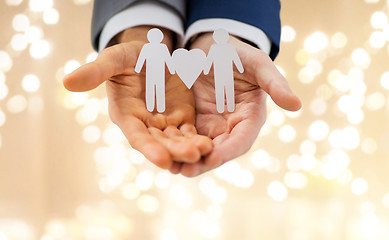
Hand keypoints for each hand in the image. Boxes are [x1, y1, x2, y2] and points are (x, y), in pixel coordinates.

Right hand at [63, 27, 212, 171]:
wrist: (152, 54)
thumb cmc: (130, 56)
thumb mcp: (115, 59)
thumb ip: (95, 71)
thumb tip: (66, 82)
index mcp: (126, 115)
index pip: (137, 136)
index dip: (148, 148)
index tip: (162, 160)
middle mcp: (145, 125)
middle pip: (160, 143)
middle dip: (175, 151)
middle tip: (192, 156)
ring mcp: (164, 123)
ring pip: (176, 141)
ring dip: (189, 148)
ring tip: (205, 151)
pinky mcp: (181, 118)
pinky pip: (190, 132)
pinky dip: (198, 139)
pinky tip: (210, 144)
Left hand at [175, 33, 301, 176]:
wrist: (211, 48)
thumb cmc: (237, 53)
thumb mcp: (257, 63)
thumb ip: (274, 83)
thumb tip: (296, 105)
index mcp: (249, 117)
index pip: (242, 139)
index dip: (229, 150)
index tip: (214, 158)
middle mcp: (231, 127)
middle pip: (219, 150)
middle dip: (203, 162)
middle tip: (186, 170)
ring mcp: (211, 126)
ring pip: (200, 149)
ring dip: (187, 159)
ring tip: (171, 168)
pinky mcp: (194, 122)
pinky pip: (185, 138)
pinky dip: (176, 146)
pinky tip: (162, 152)